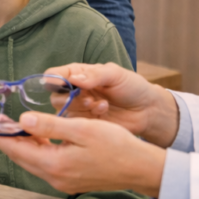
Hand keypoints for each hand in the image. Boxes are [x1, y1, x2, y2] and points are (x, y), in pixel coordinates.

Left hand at [0, 112, 166, 196]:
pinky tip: (36, 136)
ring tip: (9, 126)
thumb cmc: (116, 146)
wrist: (141, 168)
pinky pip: (45, 162)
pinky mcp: (70, 179)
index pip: (17, 149)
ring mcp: (62, 181)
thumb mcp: (83, 129)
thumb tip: (22, 120)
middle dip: (5, 139)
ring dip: (21, 143)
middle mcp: (55, 177)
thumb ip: (51, 125)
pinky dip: (36, 148)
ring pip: (32, 159)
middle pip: (21, 156)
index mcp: (55, 164)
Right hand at [49, 62, 179, 146]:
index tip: (60, 84)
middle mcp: (75, 91)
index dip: (52, 79)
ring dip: (81, 108)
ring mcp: (79, 109)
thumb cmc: (131, 86)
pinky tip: (104, 110)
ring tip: (102, 104)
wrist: (146, 110)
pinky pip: (76, 123)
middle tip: (88, 98)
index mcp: (79, 74)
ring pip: (64, 111)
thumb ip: (95, 75)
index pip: (54, 74)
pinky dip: (89, 116)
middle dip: (69, 98)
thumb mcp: (115, 74)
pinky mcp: (85, 124)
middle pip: (55, 96)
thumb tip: (73, 79)